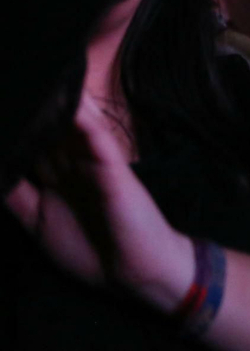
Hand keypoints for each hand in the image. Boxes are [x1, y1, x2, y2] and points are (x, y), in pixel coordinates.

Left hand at [5, 98, 192, 312]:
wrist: (136, 272)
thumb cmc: (91, 252)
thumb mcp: (39, 225)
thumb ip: (17, 196)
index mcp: (57, 177)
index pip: (33, 144)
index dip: (19, 127)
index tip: (8, 101)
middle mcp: (74, 164)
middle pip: (49, 129)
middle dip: (36, 108)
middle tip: (20, 81)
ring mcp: (95, 163)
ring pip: (71, 127)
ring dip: (58, 103)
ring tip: (45, 78)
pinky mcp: (114, 170)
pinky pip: (98, 140)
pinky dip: (86, 121)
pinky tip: (74, 102)